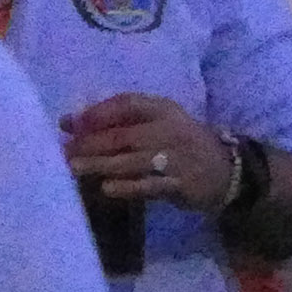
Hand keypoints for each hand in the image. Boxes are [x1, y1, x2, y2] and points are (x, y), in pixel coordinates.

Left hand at [62, 92, 230, 213]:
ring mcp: (176, 158)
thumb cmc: (181, 143)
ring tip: (75, 168)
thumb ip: (121, 122)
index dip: (97, 113)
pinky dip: (127, 187)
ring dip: (101, 165)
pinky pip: (149, 186)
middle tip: (65, 151)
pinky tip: (107, 188)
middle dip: (91, 143)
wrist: (226, 170)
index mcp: (164, 109)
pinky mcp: (180, 184)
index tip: (70, 123)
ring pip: (132, 161)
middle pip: (124, 135)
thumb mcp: (160, 123)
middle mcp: (170, 130)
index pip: (127, 104)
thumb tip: (72, 122)